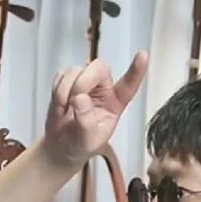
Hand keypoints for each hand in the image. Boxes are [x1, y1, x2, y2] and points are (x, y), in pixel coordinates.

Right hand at [44, 51, 148, 167]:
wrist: (61, 145)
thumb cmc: (80, 143)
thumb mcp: (88, 140)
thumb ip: (86, 122)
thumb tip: (81, 99)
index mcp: (115, 103)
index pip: (129, 85)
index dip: (137, 70)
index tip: (143, 56)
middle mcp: (103, 89)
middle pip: (98, 68)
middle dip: (83, 82)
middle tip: (74, 101)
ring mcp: (85, 83)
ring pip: (75, 70)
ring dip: (65, 91)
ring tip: (65, 110)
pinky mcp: (68, 81)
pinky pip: (61, 75)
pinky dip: (56, 91)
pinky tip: (60, 105)